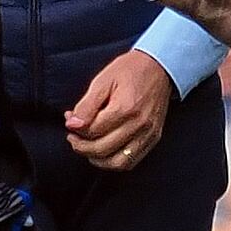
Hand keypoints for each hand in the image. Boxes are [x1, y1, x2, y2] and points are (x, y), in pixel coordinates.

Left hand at [65, 50, 173, 169]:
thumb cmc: (130, 70)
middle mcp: (139, 125)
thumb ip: (86, 105)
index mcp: (125, 108)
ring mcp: (148, 134)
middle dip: (81, 146)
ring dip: (97, 159)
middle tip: (73, 136)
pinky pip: (131, 162)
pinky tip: (104, 152)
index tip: (70, 120)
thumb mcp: (103, 80)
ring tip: (86, 147)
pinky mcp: (153, 138)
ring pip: (117, 163)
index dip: (76, 129)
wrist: (159, 67)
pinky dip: (114, 161)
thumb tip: (72, 125)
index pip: (93, 131)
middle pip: (102, 150)